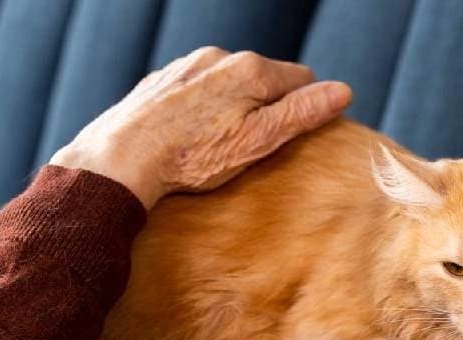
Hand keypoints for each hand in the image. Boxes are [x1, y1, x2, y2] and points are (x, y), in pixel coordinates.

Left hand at [50, 47, 351, 207]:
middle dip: (267, 107)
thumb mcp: (259, 141)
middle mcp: (220, 56)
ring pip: (229, 83)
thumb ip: (301, 114)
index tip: (293, 137)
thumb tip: (342, 91)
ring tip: (218, 145)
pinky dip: (202, 109)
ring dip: (234, 107)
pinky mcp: (162, 80)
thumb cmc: (193, 157)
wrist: (120, 159)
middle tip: (254, 148)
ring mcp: (187, 65)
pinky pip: (198, 90)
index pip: (303, 78)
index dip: (305, 108)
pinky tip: (190, 138)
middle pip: (265, 79)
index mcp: (251, 70)